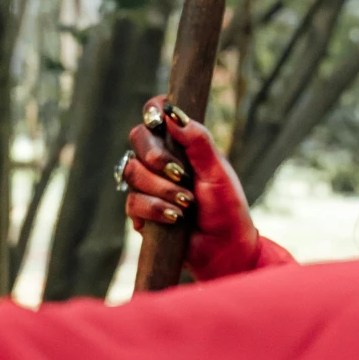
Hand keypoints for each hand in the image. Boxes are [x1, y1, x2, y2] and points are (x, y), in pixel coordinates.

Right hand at [120, 99, 260, 280]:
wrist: (225, 248)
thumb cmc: (226, 207)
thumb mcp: (217, 171)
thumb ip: (197, 141)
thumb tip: (172, 113)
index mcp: (181, 144)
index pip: (157, 114)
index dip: (153, 111)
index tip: (158, 120)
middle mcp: (161, 160)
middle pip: (137, 138)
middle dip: (156, 156)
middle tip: (179, 173)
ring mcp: (148, 185)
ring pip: (132, 171)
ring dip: (161, 188)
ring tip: (187, 202)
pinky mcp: (141, 212)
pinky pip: (133, 202)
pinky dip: (155, 209)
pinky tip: (176, 218)